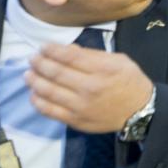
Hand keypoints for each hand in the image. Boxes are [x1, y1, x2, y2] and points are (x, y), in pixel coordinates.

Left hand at [25, 43, 154, 133]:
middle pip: (56, 73)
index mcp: (102, 69)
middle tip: (32, 58)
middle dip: (40, 63)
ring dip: (34, 81)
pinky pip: (50, 111)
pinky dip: (38, 101)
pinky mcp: (75, 120)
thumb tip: (67, 50)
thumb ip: (93, 55)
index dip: (52, 50)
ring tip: (28, 74)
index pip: (69, 56)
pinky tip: (34, 93)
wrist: (139, 111)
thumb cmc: (130, 81)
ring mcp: (81, 106)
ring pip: (49, 92)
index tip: (43, 46)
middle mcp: (90, 87)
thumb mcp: (119, 60)